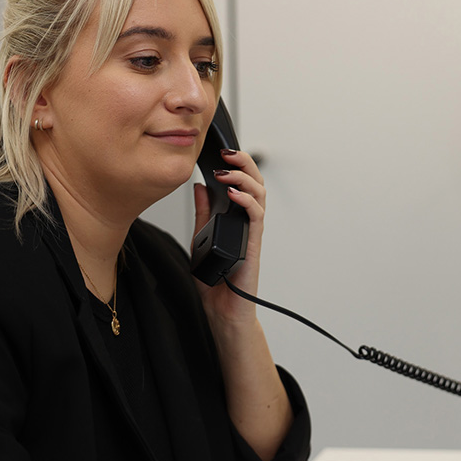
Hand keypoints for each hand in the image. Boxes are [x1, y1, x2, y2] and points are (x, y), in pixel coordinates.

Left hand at [192, 148, 265, 325]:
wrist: (222, 310)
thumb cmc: (216, 280)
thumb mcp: (200, 239)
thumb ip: (203, 213)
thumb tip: (200, 187)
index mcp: (235, 217)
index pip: (241, 182)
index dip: (234, 164)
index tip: (218, 150)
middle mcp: (246, 221)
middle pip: (255, 182)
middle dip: (243, 162)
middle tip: (227, 152)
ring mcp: (251, 231)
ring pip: (259, 194)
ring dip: (244, 177)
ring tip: (227, 171)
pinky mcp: (253, 243)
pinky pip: (256, 216)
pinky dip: (247, 201)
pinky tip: (233, 194)